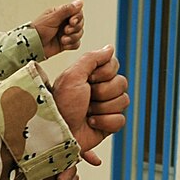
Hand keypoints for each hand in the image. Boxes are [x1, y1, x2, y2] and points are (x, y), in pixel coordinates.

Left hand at [32, 0, 84, 57]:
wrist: (32, 47)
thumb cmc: (37, 31)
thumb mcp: (52, 18)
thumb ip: (66, 10)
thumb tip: (79, 2)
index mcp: (61, 13)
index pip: (77, 12)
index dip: (77, 17)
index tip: (71, 21)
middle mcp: (64, 22)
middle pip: (80, 23)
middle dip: (75, 28)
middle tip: (66, 30)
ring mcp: (65, 33)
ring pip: (79, 33)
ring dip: (73, 37)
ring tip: (63, 39)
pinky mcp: (65, 43)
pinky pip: (76, 44)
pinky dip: (72, 44)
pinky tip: (64, 44)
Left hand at [52, 45, 127, 165]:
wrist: (57, 130)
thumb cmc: (61, 102)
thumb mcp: (73, 75)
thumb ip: (91, 58)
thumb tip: (109, 48)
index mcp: (92, 77)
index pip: (114, 66)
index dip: (105, 73)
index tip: (89, 79)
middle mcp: (100, 91)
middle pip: (122, 83)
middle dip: (103, 92)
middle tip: (86, 99)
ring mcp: (105, 108)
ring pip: (123, 101)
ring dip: (102, 108)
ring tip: (86, 113)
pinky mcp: (108, 125)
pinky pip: (120, 120)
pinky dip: (105, 122)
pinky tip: (91, 123)